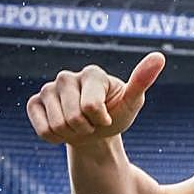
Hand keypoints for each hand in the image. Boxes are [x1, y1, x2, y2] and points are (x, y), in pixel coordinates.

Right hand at [26, 52, 165, 147]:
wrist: (95, 129)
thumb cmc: (116, 113)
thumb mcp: (132, 102)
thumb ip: (142, 80)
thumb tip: (159, 56)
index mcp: (92, 73)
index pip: (91, 107)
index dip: (101, 120)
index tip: (106, 116)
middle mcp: (67, 76)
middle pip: (73, 118)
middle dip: (86, 128)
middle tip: (91, 122)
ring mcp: (48, 89)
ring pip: (57, 126)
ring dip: (71, 134)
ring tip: (79, 124)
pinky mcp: (34, 103)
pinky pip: (42, 130)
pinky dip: (55, 137)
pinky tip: (63, 128)